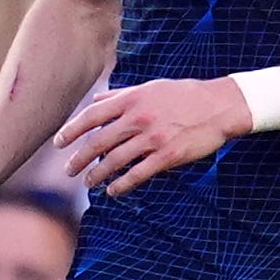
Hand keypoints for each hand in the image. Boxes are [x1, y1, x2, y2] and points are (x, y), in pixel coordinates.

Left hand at [54, 76, 250, 196]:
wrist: (221, 106)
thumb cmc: (186, 94)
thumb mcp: (152, 87)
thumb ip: (122, 95)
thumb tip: (96, 100)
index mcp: (134, 99)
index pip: (92, 116)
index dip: (71, 130)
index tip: (58, 143)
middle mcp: (139, 118)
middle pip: (98, 142)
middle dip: (79, 159)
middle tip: (70, 170)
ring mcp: (153, 138)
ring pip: (115, 160)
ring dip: (97, 174)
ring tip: (89, 182)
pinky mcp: (168, 155)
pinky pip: (138, 174)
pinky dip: (122, 185)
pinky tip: (113, 191)